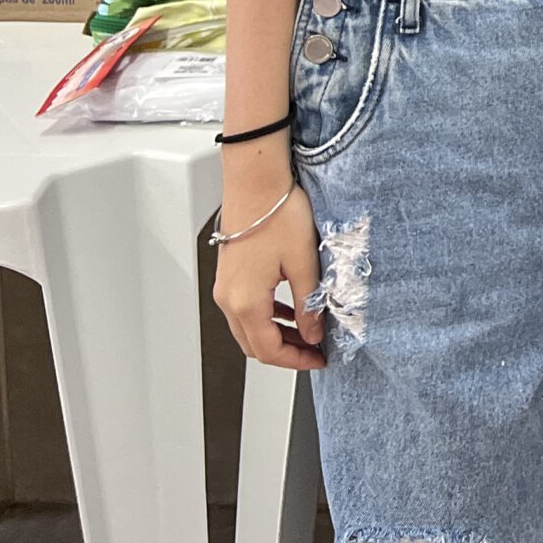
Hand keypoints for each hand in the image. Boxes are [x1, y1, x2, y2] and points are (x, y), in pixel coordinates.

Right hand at [212, 154, 324, 370]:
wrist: (256, 181)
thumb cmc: (277, 213)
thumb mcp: (303, 263)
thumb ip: (308, 304)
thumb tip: (313, 331)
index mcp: (246, 301)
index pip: (268, 350)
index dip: (295, 361)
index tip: (317, 360)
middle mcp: (228, 298)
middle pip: (254, 344)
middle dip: (285, 352)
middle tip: (313, 351)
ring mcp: (225, 286)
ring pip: (248, 328)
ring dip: (276, 335)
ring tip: (307, 332)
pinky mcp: (229, 274)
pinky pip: (245, 308)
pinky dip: (267, 317)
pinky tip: (289, 309)